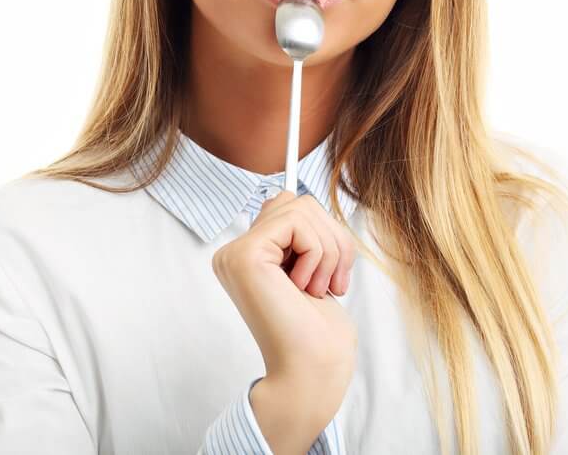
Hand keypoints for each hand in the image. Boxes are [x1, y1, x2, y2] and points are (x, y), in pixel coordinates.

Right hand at [212, 189, 358, 386]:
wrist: (312, 372)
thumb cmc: (319, 335)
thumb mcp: (314, 269)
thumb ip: (298, 233)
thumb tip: (291, 195)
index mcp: (248, 258)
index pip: (288, 209)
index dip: (322, 234)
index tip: (334, 276)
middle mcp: (234, 254)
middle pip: (296, 202)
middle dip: (332, 239)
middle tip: (332, 284)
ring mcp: (235, 254)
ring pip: (300, 207)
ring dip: (328, 250)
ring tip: (318, 288)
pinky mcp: (245, 256)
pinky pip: (296, 222)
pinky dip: (318, 253)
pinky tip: (305, 286)